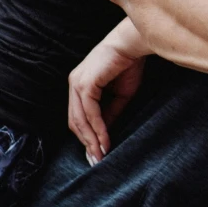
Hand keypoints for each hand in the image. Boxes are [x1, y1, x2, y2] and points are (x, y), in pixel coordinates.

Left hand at [68, 38, 148, 161]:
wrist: (133, 45)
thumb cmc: (129, 65)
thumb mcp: (120, 96)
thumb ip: (109, 113)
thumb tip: (103, 135)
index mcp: (79, 85)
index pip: (78, 117)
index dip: (87, 137)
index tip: (97, 154)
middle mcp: (74, 84)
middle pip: (75, 121)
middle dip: (86, 143)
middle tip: (97, 161)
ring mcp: (77, 83)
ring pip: (80, 119)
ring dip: (91, 139)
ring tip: (101, 155)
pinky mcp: (84, 83)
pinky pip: (89, 112)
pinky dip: (97, 128)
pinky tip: (105, 140)